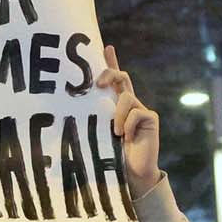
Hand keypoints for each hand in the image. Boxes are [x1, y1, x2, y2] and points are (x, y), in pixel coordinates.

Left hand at [98, 45, 159, 197]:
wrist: (132, 174)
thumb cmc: (110, 156)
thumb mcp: (97, 134)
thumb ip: (93, 119)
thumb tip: (70, 108)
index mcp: (116, 106)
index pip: (115, 79)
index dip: (112, 62)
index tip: (106, 47)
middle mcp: (130, 104)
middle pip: (122, 77)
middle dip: (110, 73)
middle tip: (98, 83)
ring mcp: (141, 109)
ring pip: (126, 98)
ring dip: (117, 116)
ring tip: (115, 133)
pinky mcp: (150, 118)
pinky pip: (136, 112)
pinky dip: (127, 125)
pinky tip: (127, 138)